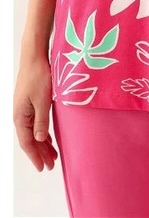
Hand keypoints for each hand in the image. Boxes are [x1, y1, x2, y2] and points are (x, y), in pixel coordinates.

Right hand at [13, 56, 57, 171]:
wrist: (34, 57)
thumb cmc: (38, 76)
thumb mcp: (43, 101)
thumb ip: (41, 121)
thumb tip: (40, 140)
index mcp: (20, 116)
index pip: (27, 142)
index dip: (36, 156)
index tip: (44, 167)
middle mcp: (20, 114)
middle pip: (30, 139)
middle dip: (40, 153)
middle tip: (52, 164)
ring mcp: (24, 108)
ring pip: (33, 131)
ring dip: (43, 143)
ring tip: (53, 154)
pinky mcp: (30, 102)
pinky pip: (35, 122)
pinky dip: (43, 132)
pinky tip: (49, 137)